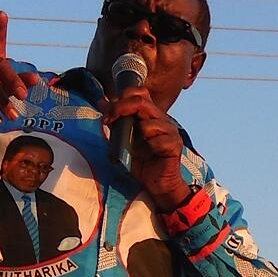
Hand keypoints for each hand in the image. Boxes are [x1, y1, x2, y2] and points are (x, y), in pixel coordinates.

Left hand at [100, 86, 188, 207]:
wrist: (158, 184)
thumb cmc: (142, 162)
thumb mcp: (123, 140)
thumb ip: (115, 121)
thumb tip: (102, 101)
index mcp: (150, 115)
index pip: (140, 92)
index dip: (122, 98)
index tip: (108, 113)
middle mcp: (161, 119)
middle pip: (141, 101)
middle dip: (120, 109)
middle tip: (109, 121)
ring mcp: (170, 130)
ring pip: (147, 123)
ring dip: (136, 137)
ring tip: (138, 150)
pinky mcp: (175, 144)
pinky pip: (156, 141)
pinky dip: (147, 150)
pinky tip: (149, 156)